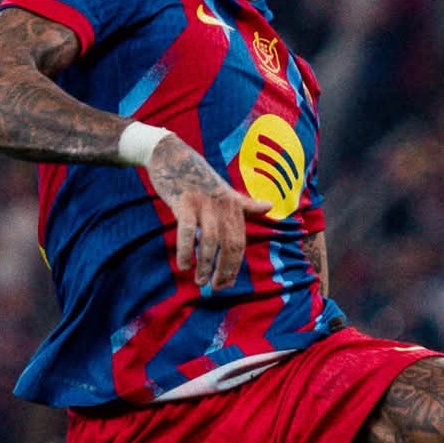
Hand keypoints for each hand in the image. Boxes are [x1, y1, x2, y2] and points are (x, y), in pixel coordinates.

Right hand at [146, 135, 271, 291]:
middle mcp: (223, 205)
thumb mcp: (225, 191)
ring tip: (199, 282)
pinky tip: (183, 266)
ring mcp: (204, 203)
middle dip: (224, 269)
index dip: (234, 266)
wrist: (173, 155)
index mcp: (234, 206)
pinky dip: (185, 250)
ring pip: (210, 241)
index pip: (239, 243)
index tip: (226, 284)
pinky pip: (187, 231)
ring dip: (205, 265)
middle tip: (215, 287)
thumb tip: (270, 207)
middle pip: (229, 244)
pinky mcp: (185, 201)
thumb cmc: (199, 177)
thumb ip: (246, 204)